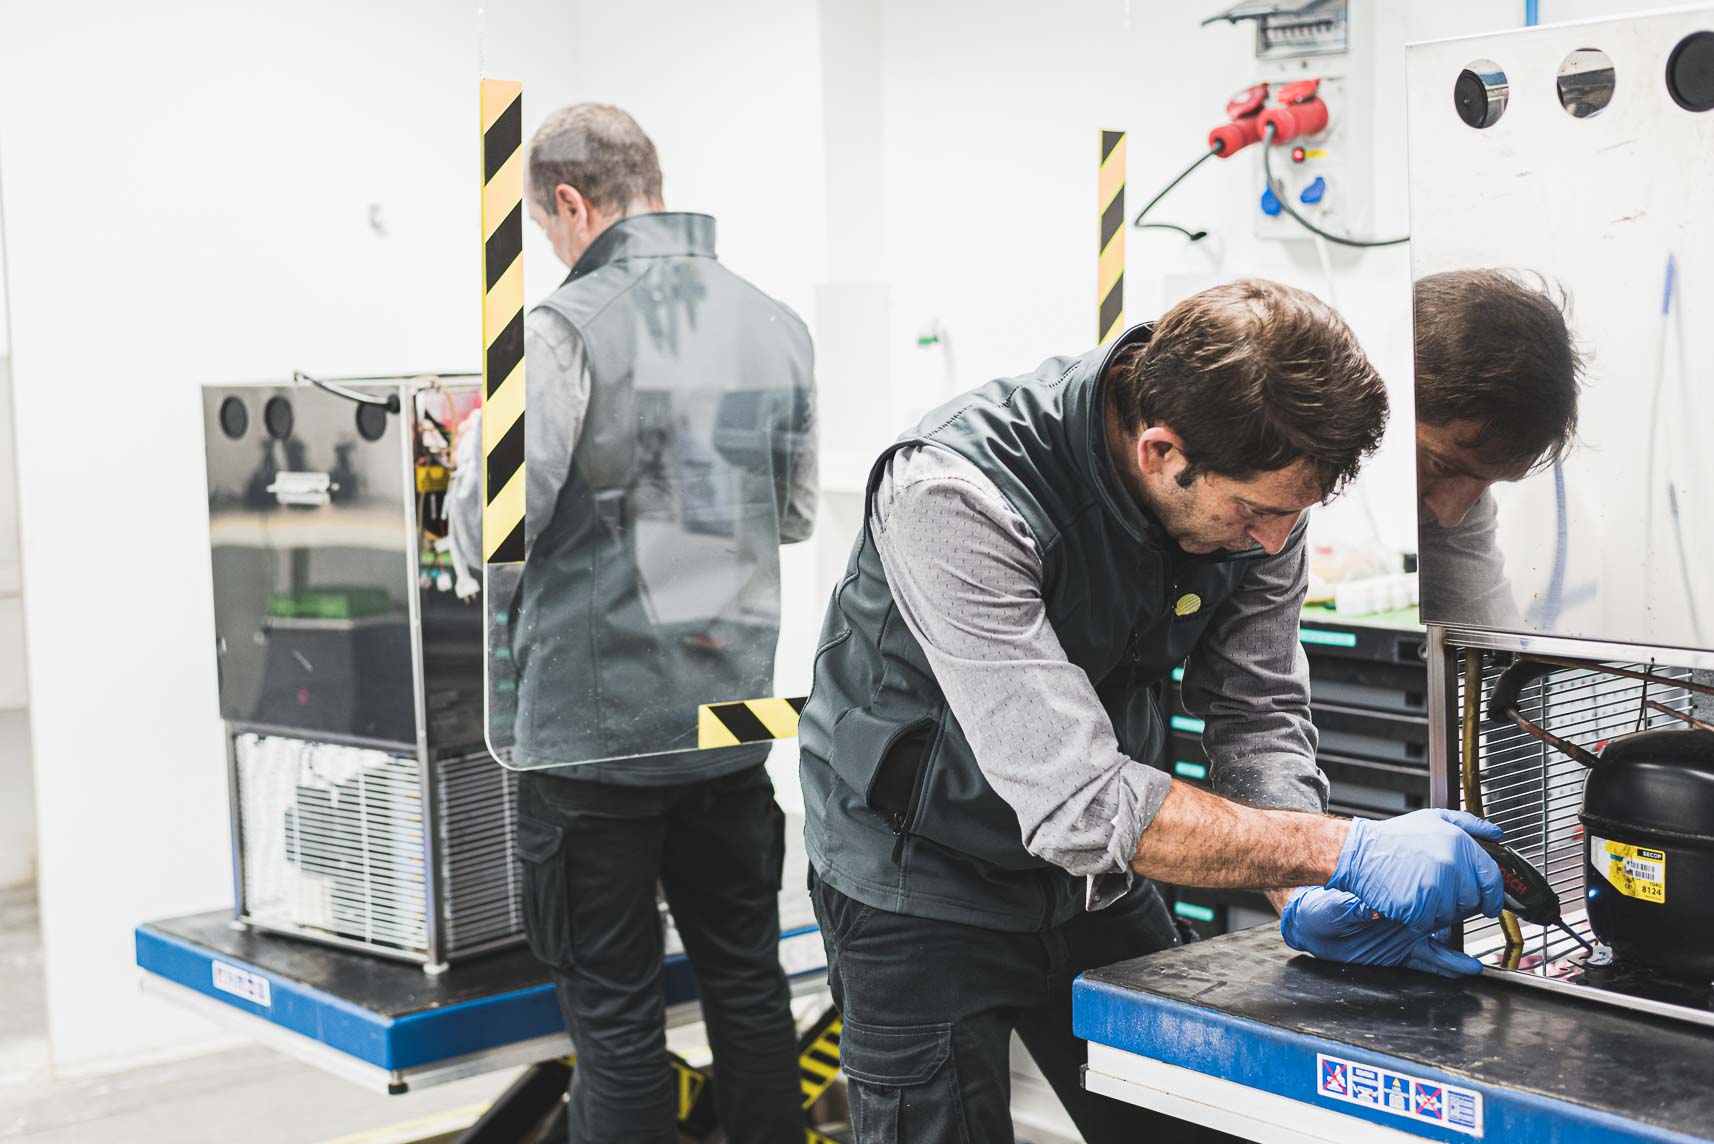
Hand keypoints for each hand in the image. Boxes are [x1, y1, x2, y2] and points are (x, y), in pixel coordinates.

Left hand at [1280, 887, 1482, 976]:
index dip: (1453, 895)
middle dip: (1465, 920)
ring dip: (1458, 954)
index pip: (1430, 894)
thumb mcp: (1337, 906)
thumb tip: (1367, 911)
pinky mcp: (1399, 954)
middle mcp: (1405, 914)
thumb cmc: (1321, 906)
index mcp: (1394, 894)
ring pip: (1440, 943)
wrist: (1309, 926)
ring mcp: (1404, 935)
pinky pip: (1427, 962)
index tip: (1473, 899)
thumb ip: (1355, 910)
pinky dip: (1446, 968)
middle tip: (1483, 926)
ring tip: (1477, 963)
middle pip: (1443, 916)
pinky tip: (1464, 970)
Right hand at [1327, 809, 1503, 931]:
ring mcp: (1434, 889)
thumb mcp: (1434, 818)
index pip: (1491, 879)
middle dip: (1461, 901)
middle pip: (1472, 900)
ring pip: (1451, 914)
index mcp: (1458, 844)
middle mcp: (1450, 866)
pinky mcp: (1417, 907)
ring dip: (1440, 910)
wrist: (1360, 853)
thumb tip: (1496, 835)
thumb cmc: (1394, 837)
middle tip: (1443, 893)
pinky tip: (1410, 900)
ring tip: (1422, 893)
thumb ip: (1470, 825)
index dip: (1494, 896)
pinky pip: (1429, 923)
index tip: (1490, 904)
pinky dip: (1421, 918)